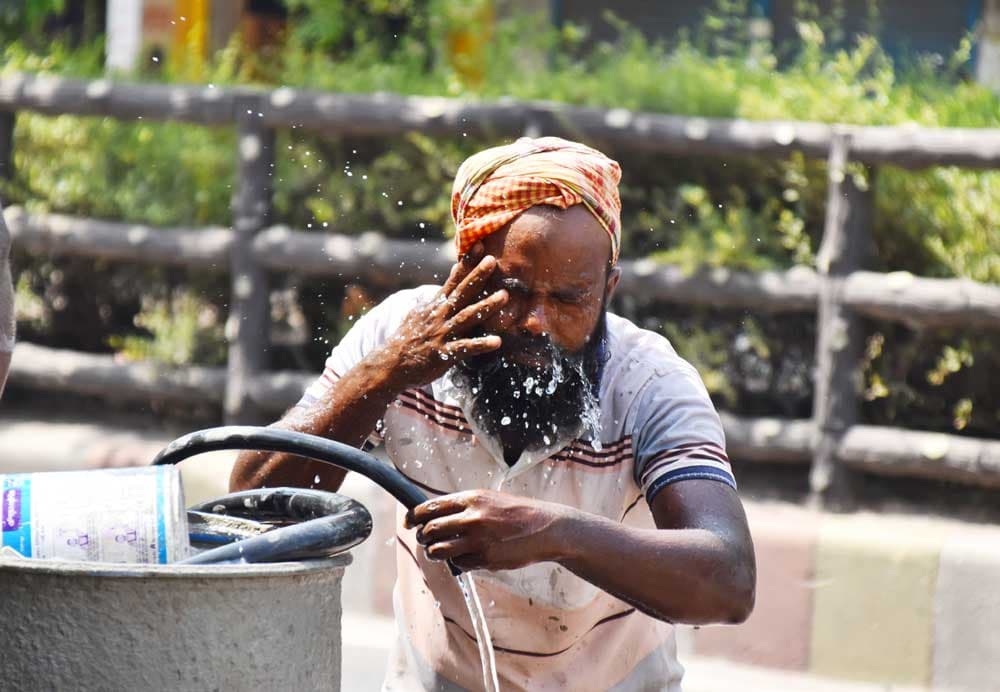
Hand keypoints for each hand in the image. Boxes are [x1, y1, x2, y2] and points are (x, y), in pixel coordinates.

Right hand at [376, 243, 507, 389]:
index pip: (453, 280)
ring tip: (505, 296)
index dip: (466, 263)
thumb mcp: (419, 314)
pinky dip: (481, 344)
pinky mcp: (444, 353)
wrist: (391, 365)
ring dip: (486, 306)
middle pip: (462, 292)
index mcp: (436, 305)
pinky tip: (497, 342)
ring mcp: (442, 333)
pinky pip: (465, 348)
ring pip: (467, 316)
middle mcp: (440, 315)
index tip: (479, 246)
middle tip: (493, 260)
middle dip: (477, 276)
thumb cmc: (408, 340)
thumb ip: (436, 299)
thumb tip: (445, 283)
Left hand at [405, 490, 573, 570]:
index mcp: (472, 498)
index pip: (430, 507)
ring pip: (438, 550)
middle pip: (430, 530)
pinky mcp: (486, 559)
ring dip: (433, 552)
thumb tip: (433, 514)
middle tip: (424, 539)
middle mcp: (472, 518)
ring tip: (438, 551)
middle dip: (422, 536)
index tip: (409, 522)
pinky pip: (458, 564)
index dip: (414, 516)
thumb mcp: (488, 499)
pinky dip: (457, 562)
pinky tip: (467, 556)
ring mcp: (478, 540)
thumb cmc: (516, 513)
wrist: (545, 528)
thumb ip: (463, 505)